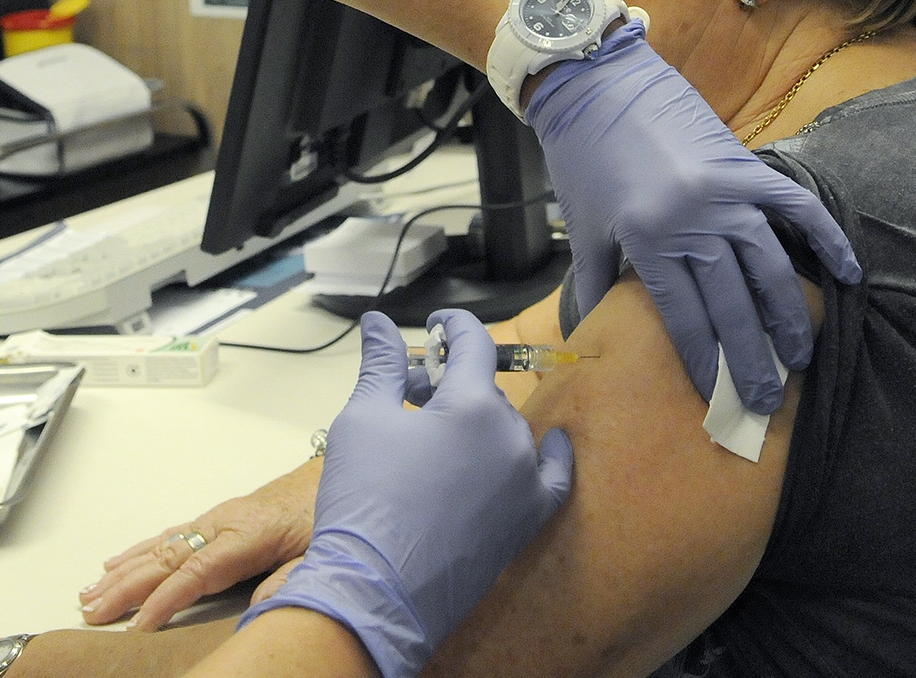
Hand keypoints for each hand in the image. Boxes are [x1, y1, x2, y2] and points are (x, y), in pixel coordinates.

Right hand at [80, 459, 321, 629]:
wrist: (342, 472)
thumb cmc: (332, 511)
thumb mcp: (325, 550)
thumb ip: (294, 578)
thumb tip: (264, 603)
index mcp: (247, 534)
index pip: (195, 572)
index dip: (164, 600)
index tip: (137, 626)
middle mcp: (224, 523)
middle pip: (165, 558)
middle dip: (125, 587)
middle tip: (91, 610)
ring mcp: (217, 519)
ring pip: (159, 546)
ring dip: (122, 570)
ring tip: (90, 592)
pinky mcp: (219, 519)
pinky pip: (168, 535)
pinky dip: (138, 550)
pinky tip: (119, 561)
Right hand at [243, 311, 572, 677]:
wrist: (375, 591)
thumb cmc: (364, 500)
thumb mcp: (363, 418)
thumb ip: (382, 364)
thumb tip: (379, 323)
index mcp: (472, 406)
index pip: (474, 343)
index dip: (453, 326)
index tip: (436, 325)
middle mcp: (510, 438)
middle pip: (484, 389)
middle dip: (449, 382)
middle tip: (408, 393)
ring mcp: (524, 483)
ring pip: (507, 429)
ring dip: (478, 421)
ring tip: (436, 435)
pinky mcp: (526, 521)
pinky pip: (551, 478)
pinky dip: (550, 457)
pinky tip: (551, 443)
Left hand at [526, 18, 860, 412]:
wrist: (597, 83)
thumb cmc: (583, 158)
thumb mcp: (583, 226)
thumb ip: (595, 284)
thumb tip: (591, 338)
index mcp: (647, 237)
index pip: (685, 317)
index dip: (703, 361)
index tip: (716, 398)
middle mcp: (693, 217)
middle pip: (732, 303)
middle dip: (749, 358)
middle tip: (764, 399)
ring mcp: (727, 190)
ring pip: (769, 265)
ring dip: (788, 314)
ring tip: (799, 356)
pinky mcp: (747, 164)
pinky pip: (796, 207)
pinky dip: (825, 239)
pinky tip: (847, 274)